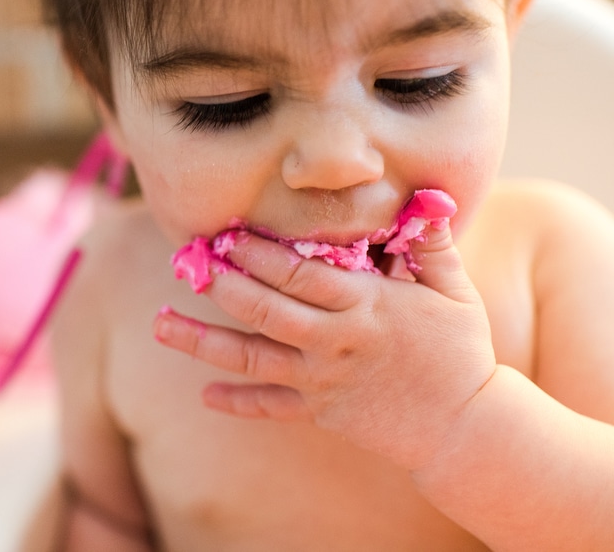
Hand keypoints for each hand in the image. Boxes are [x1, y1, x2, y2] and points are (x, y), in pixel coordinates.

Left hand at [154, 222, 497, 470]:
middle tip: (189, 264)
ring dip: (203, 342)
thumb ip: (430, 245)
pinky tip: (204, 393)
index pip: (300, 273)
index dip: (259, 254)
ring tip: (161, 325)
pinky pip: (270, 407)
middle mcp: (335, 341)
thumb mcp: (455, 292)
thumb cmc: (460, 352)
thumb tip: (422, 196)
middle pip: (266, 310)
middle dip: (224, 285)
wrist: (465, 429)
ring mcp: (323, 379)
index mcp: (366, 305)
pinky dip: (237, 401)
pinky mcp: (320, 412)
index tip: (227, 234)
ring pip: (253, 358)